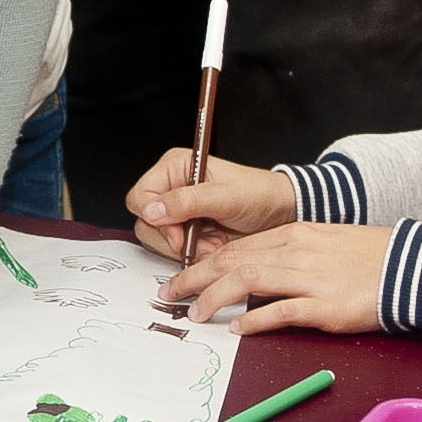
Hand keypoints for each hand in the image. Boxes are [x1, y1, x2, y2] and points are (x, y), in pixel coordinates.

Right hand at [124, 152, 298, 263]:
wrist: (281, 212)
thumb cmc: (259, 194)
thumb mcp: (226, 196)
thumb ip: (187, 202)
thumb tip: (152, 210)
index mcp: (175, 167)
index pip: (141, 196)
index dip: (155, 219)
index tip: (179, 235)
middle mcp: (172, 187)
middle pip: (146, 221)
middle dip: (173, 239)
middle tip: (200, 243)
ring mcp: (179, 210)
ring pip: (158, 238)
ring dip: (185, 248)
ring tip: (213, 244)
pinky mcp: (187, 229)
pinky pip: (175, 248)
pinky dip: (193, 253)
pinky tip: (214, 247)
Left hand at [161, 219, 391, 337]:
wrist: (411, 266)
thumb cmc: (369, 257)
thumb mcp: (323, 242)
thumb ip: (289, 253)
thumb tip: (255, 271)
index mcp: (294, 234)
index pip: (237, 246)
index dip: (203, 262)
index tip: (182, 277)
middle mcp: (296, 251)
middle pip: (233, 260)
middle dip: (195, 278)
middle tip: (170, 296)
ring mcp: (310, 277)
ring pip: (248, 280)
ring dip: (215, 297)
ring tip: (196, 313)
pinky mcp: (326, 305)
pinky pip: (281, 310)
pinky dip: (255, 319)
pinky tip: (238, 328)